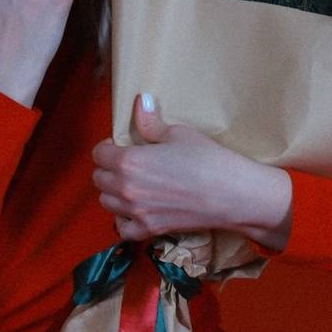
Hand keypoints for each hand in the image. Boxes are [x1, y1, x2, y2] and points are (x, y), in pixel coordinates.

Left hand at [91, 93, 292, 246]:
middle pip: (99, 179)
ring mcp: (136, 212)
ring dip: (113, 192)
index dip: (107, 147)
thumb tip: (141, 102)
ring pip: (106, 202)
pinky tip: (135, 209)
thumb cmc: (208, 160)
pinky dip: (124, 219)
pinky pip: (122, 228)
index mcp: (129, 161)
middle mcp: (126, 188)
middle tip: (127, 163)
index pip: (99, 154)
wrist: (232, 194)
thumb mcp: (178, 135)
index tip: (120, 145)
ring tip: (132, 184)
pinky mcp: (150, 230)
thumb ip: (151, 123)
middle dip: (108, 168)